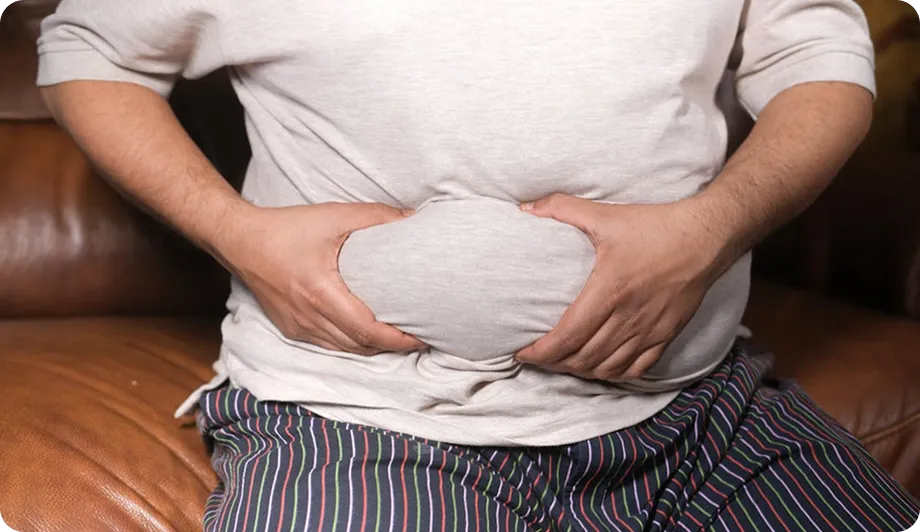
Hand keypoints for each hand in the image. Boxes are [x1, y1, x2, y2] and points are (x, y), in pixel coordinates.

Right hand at [220, 202, 425, 355]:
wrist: (241, 241)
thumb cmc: (286, 228)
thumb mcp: (334, 216)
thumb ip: (375, 217)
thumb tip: (411, 218)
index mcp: (321, 293)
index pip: (367, 331)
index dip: (398, 339)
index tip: (422, 337)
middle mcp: (309, 317)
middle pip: (360, 346)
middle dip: (393, 346)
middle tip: (419, 337)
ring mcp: (299, 326)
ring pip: (345, 349)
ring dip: (373, 347)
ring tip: (399, 337)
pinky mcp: (292, 328)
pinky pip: (329, 344)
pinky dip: (352, 343)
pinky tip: (367, 333)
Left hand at [514, 193, 723, 380]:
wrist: (707, 237)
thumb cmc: (656, 226)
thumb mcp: (606, 214)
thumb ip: (562, 208)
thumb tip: (526, 208)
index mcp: (609, 291)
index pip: (567, 336)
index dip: (541, 352)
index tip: (523, 352)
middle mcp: (628, 317)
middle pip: (582, 358)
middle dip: (554, 363)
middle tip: (538, 356)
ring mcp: (649, 330)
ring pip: (606, 368)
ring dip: (580, 370)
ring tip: (562, 362)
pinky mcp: (666, 335)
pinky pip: (635, 369)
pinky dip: (612, 374)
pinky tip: (599, 367)